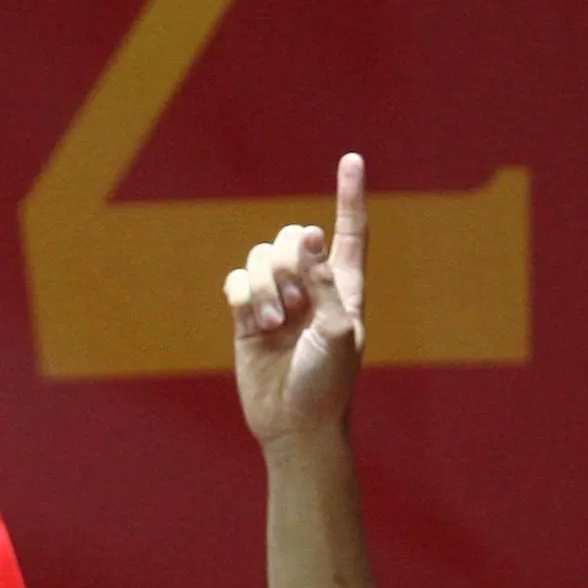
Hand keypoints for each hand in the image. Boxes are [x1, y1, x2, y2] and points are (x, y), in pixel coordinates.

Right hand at [228, 154, 366, 447]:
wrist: (294, 426)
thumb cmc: (327, 384)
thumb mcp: (336, 331)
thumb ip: (323, 281)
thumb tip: (307, 234)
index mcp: (344, 287)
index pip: (351, 232)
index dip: (350, 196)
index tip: (352, 160)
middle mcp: (311, 287)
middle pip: (292, 237)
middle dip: (288, 261)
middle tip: (294, 305)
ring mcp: (277, 301)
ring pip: (260, 257)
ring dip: (265, 286)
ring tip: (274, 324)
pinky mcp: (247, 317)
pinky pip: (236, 280)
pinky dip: (243, 295)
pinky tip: (254, 322)